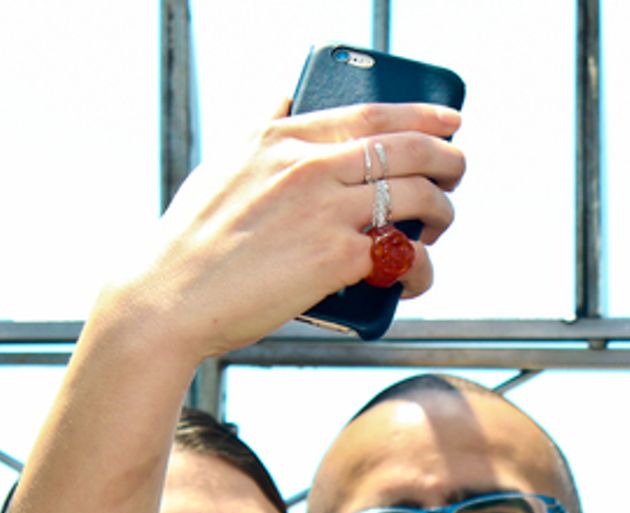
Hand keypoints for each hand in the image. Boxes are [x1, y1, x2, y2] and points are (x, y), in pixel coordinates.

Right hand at [92, 101, 464, 362]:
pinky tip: (416, 280)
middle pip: (408, 149)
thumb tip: (286, 96)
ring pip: (416, 197)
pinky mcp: (336, 258)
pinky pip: (403, 257)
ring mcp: (326, 210)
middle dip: (448, 160)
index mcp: (283, 137)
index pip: (372, 113)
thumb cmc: (192, 241)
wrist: (172, 299)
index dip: (423, 114)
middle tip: (457, 174)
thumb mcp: (223, 165)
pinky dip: (421, 269)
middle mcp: (309, 165)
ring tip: (437, 228)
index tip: (451, 120)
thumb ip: (260, 129)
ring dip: (442, 212)